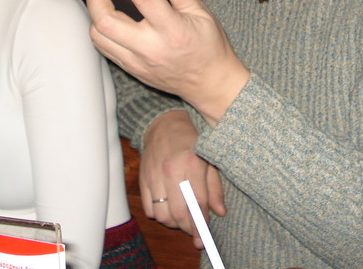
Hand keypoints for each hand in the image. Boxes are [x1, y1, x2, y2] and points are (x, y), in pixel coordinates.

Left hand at [86, 0, 249, 124]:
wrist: (210, 84)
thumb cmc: (209, 47)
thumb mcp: (201, 13)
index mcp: (172, 30)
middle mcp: (151, 48)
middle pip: (107, 20)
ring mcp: (137, 61)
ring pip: (99, 36)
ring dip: (93, 12)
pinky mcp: (131, 69)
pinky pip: (104, 48)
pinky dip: (99, 29)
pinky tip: (105, 16)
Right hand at [138, 110, 225, 248]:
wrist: (163, 124)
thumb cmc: (190, 141)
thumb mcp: (209, 159)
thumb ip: (215, 187)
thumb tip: (219, 211)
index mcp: (191, 163)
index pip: (198, 202)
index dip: (202, 223)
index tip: (204, 237)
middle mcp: (171, 170)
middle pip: (178, 213)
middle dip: (187, 229)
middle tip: (194, 232)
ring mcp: (154, 175)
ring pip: (162, 214)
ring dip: (173, 223)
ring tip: (181, 219)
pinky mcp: (143, 178)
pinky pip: (148, 208)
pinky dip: (158, 215)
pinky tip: (167, 210)